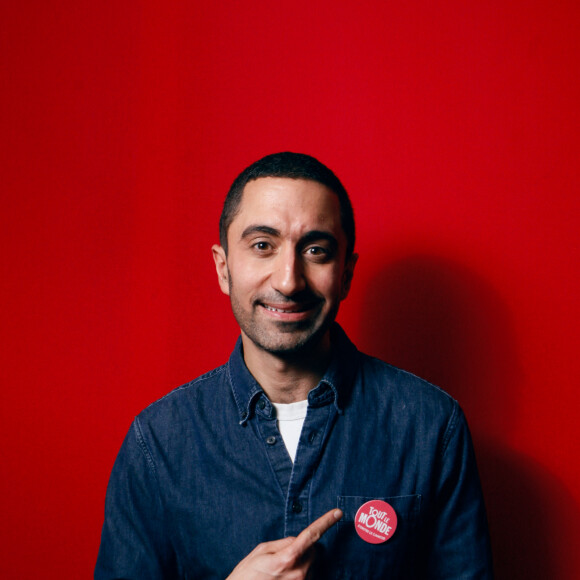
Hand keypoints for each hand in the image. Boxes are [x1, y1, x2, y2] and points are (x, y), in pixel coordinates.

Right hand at [226, 508, 342, 578]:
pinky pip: (306, 577)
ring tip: (278, 572)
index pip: (311, 535)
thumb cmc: (247, 575)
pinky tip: (282, 578)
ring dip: (300, 563)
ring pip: (310, 565)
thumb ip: (283, 543)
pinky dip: (298, 574)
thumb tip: (297, 540)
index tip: (337, 513)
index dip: (325, 522)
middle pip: (313, 551)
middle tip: (282, 555)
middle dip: (303, 548)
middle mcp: (299, 573)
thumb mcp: (261, 551)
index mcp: (287, 558)